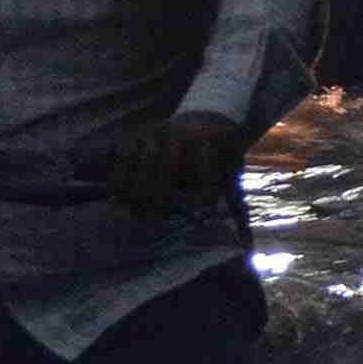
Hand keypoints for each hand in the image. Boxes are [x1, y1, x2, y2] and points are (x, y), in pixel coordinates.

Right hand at [109, 109, 244, 220]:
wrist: (207, 118)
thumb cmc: (220, 157)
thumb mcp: (232, 176)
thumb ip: (236, 210)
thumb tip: (246, 245)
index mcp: (210, 143)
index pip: (206, 171)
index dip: (204, 194)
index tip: (201, 212)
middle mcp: (182, 134)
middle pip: (166, 170)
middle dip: (157, 199)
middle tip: (153, 222)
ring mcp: (157, 132)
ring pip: (141, 165)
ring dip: (135, 193)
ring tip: (134, 216)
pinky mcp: (138, 133)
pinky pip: (123, 157)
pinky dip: (117, 179)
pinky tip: (116, 201)